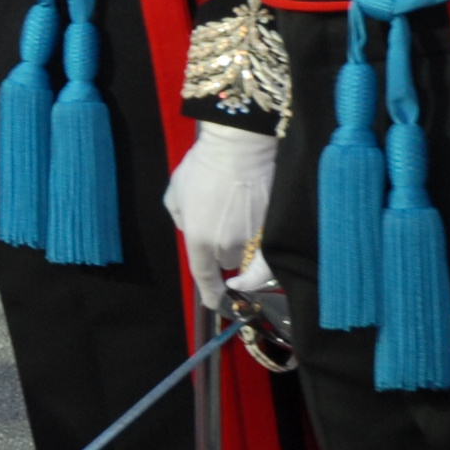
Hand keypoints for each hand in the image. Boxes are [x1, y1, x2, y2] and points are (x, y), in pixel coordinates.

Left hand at [164, 123, 279, 308]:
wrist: (240, 148)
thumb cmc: (202, 166)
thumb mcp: (175, 192)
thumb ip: (181, 218)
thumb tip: (191, 229)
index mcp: (199, 239)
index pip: (204, 277)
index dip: (210, 293)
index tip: (214, 301)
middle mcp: (227, 246)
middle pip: (226, 262)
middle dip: (221, 251)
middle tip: (220, 223)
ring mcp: (253, 239)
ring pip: (247, 256)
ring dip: (243, 248)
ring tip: (238, 223)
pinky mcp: (274, 229)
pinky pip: (269, 254)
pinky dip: (266, 261)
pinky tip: (263, 262)